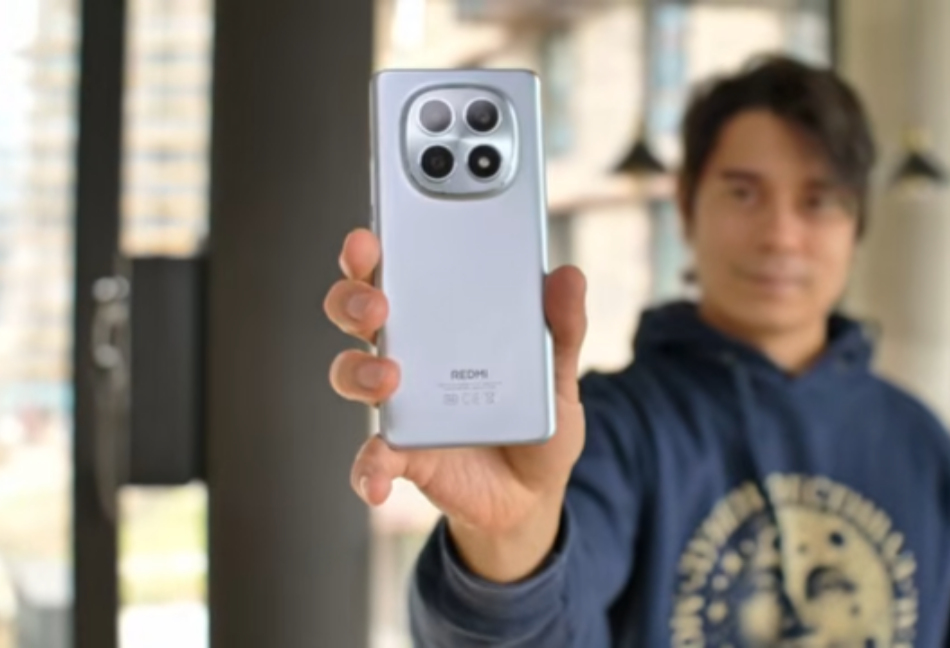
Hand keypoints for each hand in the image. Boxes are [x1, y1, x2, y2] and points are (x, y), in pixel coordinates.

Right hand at [324, 227, 587, 580]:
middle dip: (353, 299)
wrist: (532, 491)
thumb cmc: (532, 416)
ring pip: (350, 373)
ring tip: (390, 379)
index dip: (372, 251)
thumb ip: (562, 328)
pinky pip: (370, 459)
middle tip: (378, 303)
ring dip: (359, 371)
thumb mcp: (558, 372)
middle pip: (356, 312)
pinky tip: (379, 481)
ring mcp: (400, 403)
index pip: (396, 272)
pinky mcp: (402, 454)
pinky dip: (368, 469)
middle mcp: (408, 355)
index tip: (369, 237)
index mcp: (439, 321)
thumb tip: (568, 275)